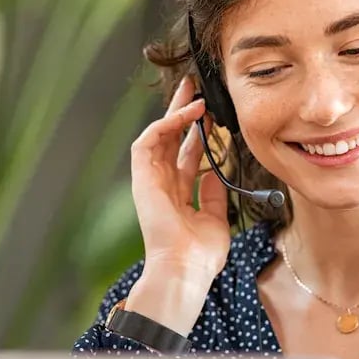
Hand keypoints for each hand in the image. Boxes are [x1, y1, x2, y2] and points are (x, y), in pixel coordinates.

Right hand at [130, 76, 230, 282]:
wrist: (186, 269)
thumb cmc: (201, 254)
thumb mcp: (216, 217)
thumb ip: (214, 193)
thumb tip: (215, 171)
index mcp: (179, 192)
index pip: (187, 153)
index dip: (198, 132)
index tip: (213, 113)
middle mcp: (163, 183)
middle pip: (172, 138)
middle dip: (183, 112)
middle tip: (195, 88)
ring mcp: (151, 179)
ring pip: (159, 134)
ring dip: (175, 112)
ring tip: (194, 93)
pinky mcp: (142, 178)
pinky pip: (150, 142)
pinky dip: (167, 124)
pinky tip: (187, 113)